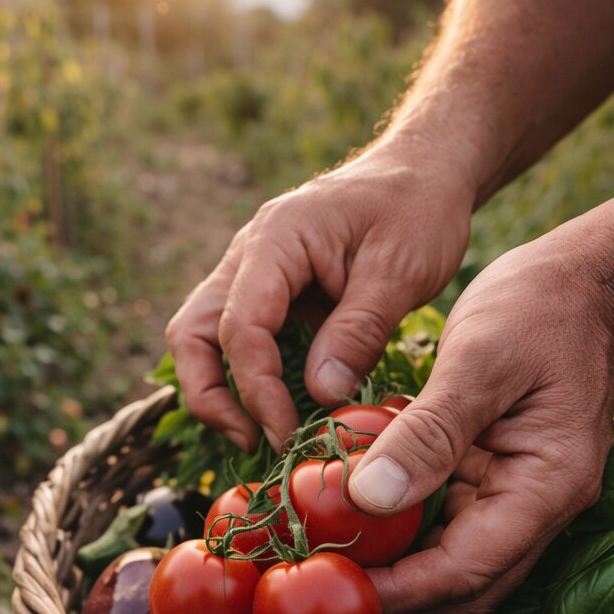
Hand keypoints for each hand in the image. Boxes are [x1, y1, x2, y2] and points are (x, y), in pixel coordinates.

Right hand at [165, 138, 475, 451]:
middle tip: (254, 442)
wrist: (424, 171)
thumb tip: (319, 395)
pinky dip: (244, 378)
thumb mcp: (401, 269)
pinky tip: (279, 409)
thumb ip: (358, 331)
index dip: (258, 391)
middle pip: (190, 333)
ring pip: (200, 337)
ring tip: (260, 434)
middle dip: (211, 396)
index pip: (240, 328)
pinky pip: (234, 339)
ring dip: (219, 390)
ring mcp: (251, 272)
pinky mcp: (267, 292)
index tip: (288, 434)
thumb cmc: (417, 209)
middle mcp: (247, 255)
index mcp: (275, 240)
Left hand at [347, 235, 613, 613]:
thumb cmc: (541, 307)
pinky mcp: (493, 480)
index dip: (400, 593)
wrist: (587, 279)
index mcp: (547, 488)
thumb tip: (368, 498)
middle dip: (394, 605)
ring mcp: (517, 498)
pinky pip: (444, 528)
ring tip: (324, 567)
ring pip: (451, 567)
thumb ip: (429, 431)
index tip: (334, 589)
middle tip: (317, 593)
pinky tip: (350, 524)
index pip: (467, 571)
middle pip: (462, 590)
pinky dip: (400, 536)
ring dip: (394, 578)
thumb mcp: (479, 358)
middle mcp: (537, 509)